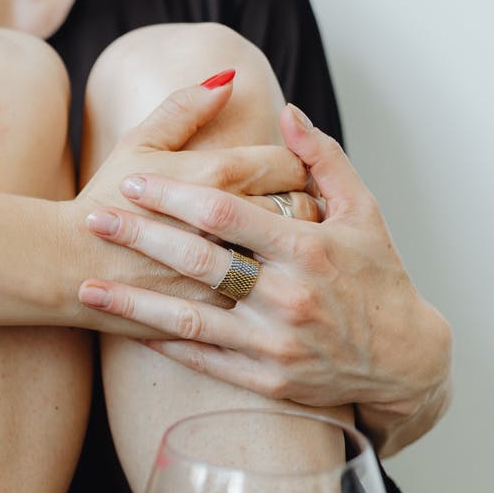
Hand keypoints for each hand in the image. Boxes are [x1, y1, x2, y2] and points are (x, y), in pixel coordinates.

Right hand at [68, 80, 323, 318]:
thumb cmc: (103, 199)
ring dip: (292, 247)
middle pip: (303, 208)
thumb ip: (185, 107)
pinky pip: (268, 296)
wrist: (69, 264)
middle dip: (303, 205)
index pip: (292, 163)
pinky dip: (270, 285)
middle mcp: (230, 223)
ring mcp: (227, 270)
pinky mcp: (220, 309)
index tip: (285, 173)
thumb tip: (227, 80)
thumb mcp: (138, 142)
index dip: (296, 165)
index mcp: (216, 175)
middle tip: (292, 206)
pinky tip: (258, 278)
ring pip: (292, 256)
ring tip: (278, 243)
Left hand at [78, 104, 452, 455]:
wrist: (406, 362)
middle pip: (198, 261)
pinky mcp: (268, 380)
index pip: (226, 212)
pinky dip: (165, 345)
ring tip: (87, 286)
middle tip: (94, 218)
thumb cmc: (379, 277)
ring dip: (133, 302)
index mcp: (308, 248)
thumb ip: (323, 159)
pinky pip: (205, 361)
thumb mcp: (364, 211)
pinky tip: (129, 329)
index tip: (132, 181)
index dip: (173, 194)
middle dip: (140, 237)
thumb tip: (288, 112)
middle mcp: (288, 297)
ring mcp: (275, 344)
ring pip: (189, 320)